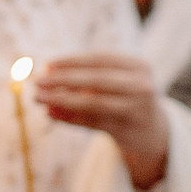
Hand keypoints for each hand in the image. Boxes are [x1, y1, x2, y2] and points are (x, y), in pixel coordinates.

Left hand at [34, 53, 169, 188]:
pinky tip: (51, 114)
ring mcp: (136, 110)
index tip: (47, 65)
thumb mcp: (115, 82)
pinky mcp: (127, 130)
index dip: (72, 61)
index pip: (100, 59)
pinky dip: (69, 118)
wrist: (152, 131)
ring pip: (93, 103)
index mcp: (138, 66)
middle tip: (38, 82)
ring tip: (39, 98)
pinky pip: (92, 123)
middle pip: (97, 79)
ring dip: (62, 100)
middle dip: (64, 80)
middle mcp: (142, 86)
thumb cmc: (126, 99)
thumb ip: (86, 77)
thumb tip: (47, 74)